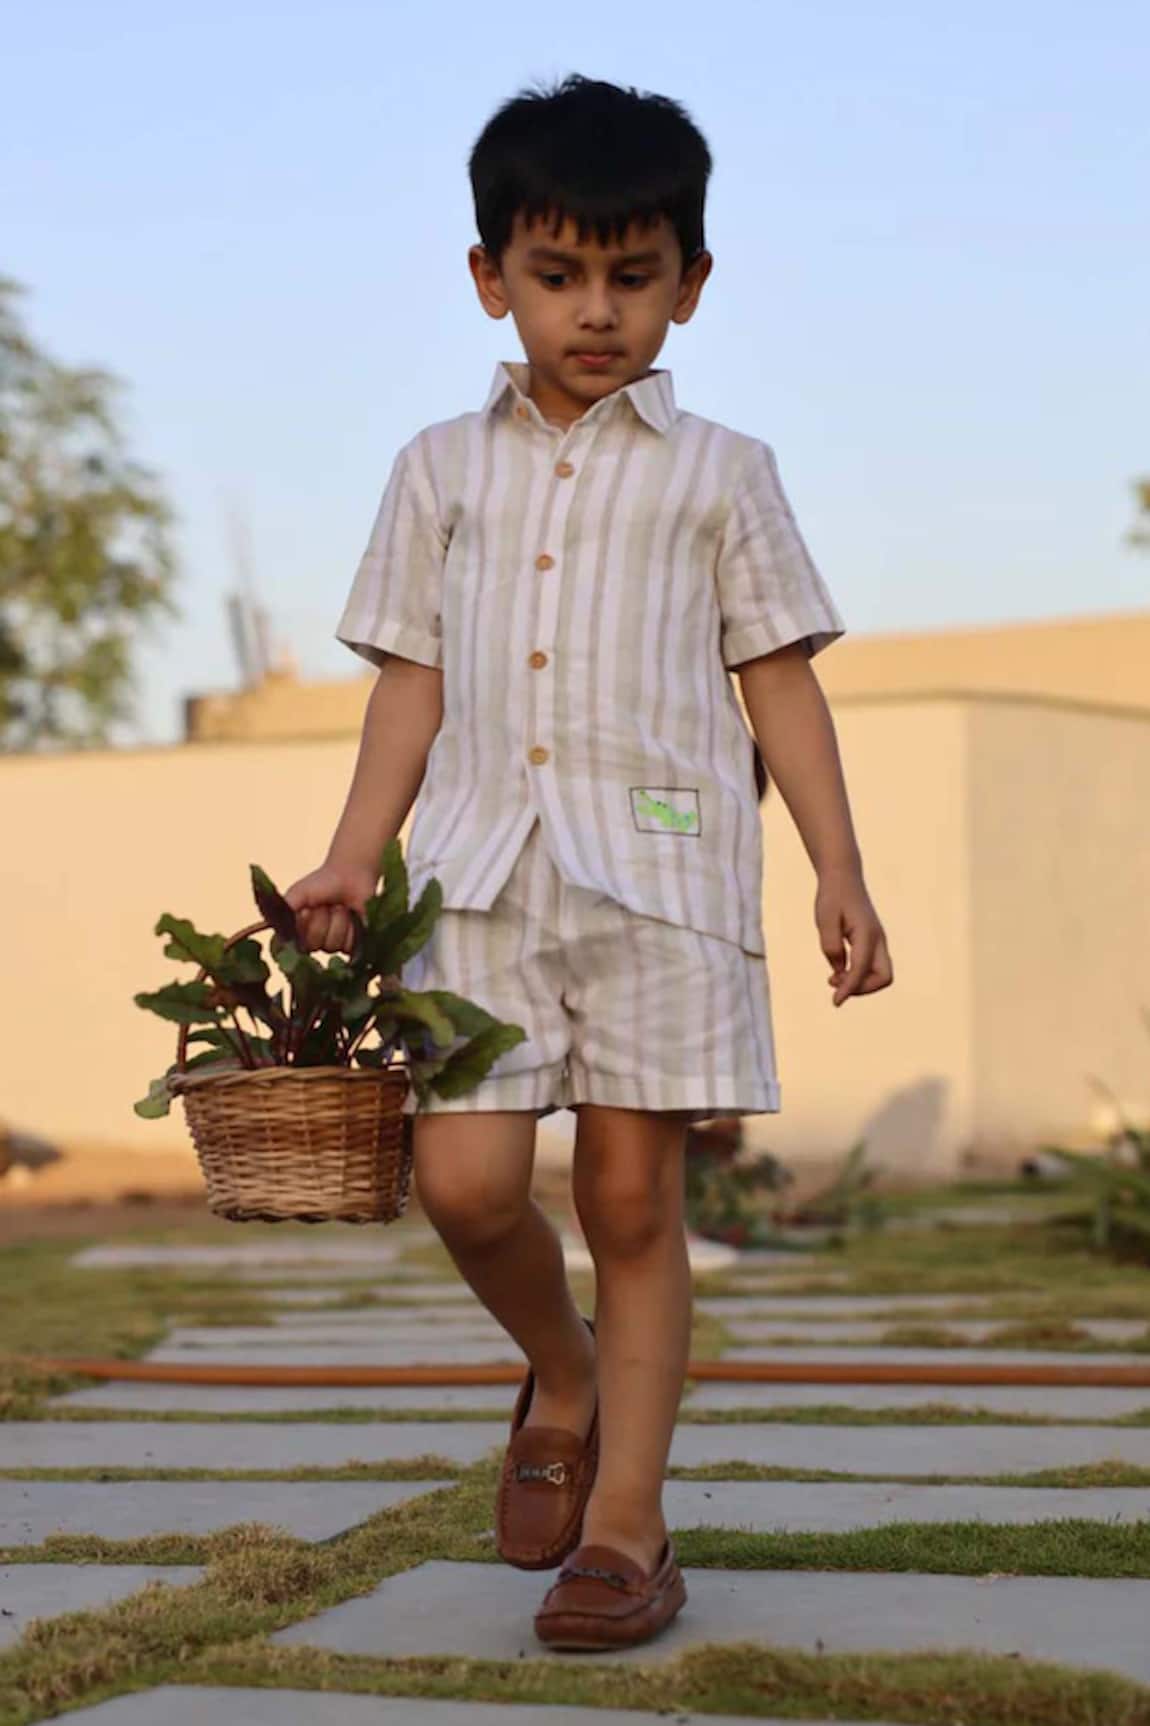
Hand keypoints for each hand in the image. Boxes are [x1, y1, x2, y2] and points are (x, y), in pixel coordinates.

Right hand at [283, 859, 378, 954]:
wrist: (351, 875)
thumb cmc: (322, 883)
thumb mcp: (297, 893)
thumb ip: (284, 910)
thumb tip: (269, 927)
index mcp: (296, 932)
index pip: (292, 944)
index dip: (302, 927)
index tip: (306, 911)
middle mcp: (312, 941)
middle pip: (313, 945)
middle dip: (320, 921)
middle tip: (325, 905)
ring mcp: (332, 944)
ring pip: (332, 945)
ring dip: (337, 921)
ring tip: (340, 907)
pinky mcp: (352, 944)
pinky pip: (349, 945)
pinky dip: (352, 927)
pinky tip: (352, 915)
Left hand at [815, 867, 892, 1006]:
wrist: (843, 878)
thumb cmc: (832, 896)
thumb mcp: (825, 919)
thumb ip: (831, 946)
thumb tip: (839, 972)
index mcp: (866, 933)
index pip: (862, 969)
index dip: (849, 988)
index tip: (835, 1002)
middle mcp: (878, 939)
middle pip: (884, 977)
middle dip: (862, 988)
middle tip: (835, 985)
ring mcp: (878, 942)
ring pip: (881, 975)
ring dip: (860, 983)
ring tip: (833, 980)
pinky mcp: (872, 943)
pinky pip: (872, 968)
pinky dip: (858, 976)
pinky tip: (838, 973)